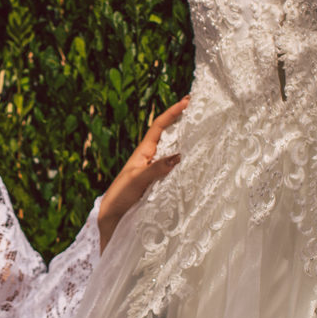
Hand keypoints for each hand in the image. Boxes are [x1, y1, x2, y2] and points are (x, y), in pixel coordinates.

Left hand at [97, 96, 188, 248]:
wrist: (112, 217)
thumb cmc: (120, 196)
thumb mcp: (138, 180)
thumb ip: (157, 169)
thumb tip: (179, 155)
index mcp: (143, 152)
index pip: (159, 126)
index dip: (173, 112)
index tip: (187, 100)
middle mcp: (151, 158)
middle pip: (169, 134)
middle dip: (183, 121)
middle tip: (201, 110)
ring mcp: (155, 169)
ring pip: (174, 150)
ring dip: (187, 139)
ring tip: (204, 130)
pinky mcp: (159, 182)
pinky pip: (175, 167)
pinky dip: (186, 160)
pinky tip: (197, 160)